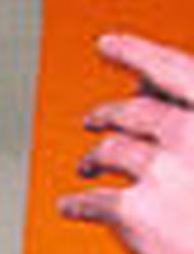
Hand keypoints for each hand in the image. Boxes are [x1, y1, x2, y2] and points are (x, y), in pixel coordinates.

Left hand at [59, 33, 193, 253]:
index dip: (138, 53)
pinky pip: (91, 200)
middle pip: (134, 112)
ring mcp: (161, 171)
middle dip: (109, 113)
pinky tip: (70, 206)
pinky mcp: (132, 209)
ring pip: (109, 152)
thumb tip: (158, 101)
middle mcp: (192, 135)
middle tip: (93, 118)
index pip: (175, 71)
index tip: (108, 44)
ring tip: (86, 164)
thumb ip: (191, 128)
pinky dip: (77, 203)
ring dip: (93, 156)